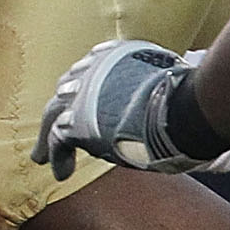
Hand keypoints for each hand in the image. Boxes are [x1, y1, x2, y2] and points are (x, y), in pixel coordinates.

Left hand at [38, 39, 215, 178]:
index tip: (79, 98)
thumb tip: (175, 89)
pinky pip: (58, 139)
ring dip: (48, 136)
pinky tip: (60, 173)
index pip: (92, 69)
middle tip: (54, 124)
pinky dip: (56, 156)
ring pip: (55, 113)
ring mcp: (81, 93)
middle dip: (61, 107)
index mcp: (117, 56)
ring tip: (41, 156)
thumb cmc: (188, 97)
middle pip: (68, 88)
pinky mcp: (75, 120)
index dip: (84, 86)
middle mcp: (94, 69)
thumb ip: (159, 81)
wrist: (180, 109)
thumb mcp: (170, 76)